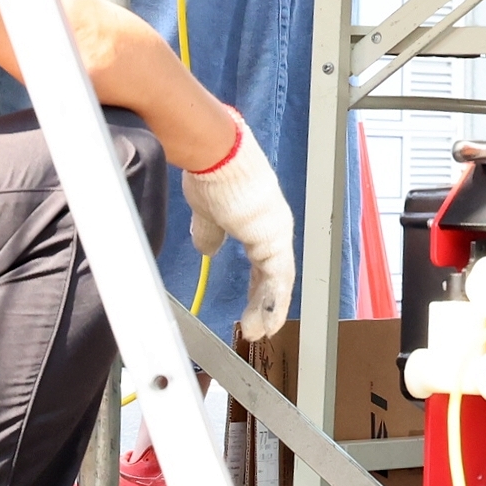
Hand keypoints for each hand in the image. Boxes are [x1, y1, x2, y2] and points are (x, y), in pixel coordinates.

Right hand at [179, 120, 296, 339]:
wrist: (216, 154)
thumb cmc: (211, 173)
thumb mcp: (207, 212)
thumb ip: (211, 232)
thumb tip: (207, 247)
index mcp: (259, 221)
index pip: (263, 262)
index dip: (259, 287)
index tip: (253, 305)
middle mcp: (273, 228)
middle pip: (273, 274)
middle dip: (264, 302)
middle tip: (257, 326)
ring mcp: (276, 233)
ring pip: (277, 280)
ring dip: (268, 308)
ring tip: (259, 331)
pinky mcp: (273, 238)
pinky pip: (278, 278)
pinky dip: (273, 302)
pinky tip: (268, 321)